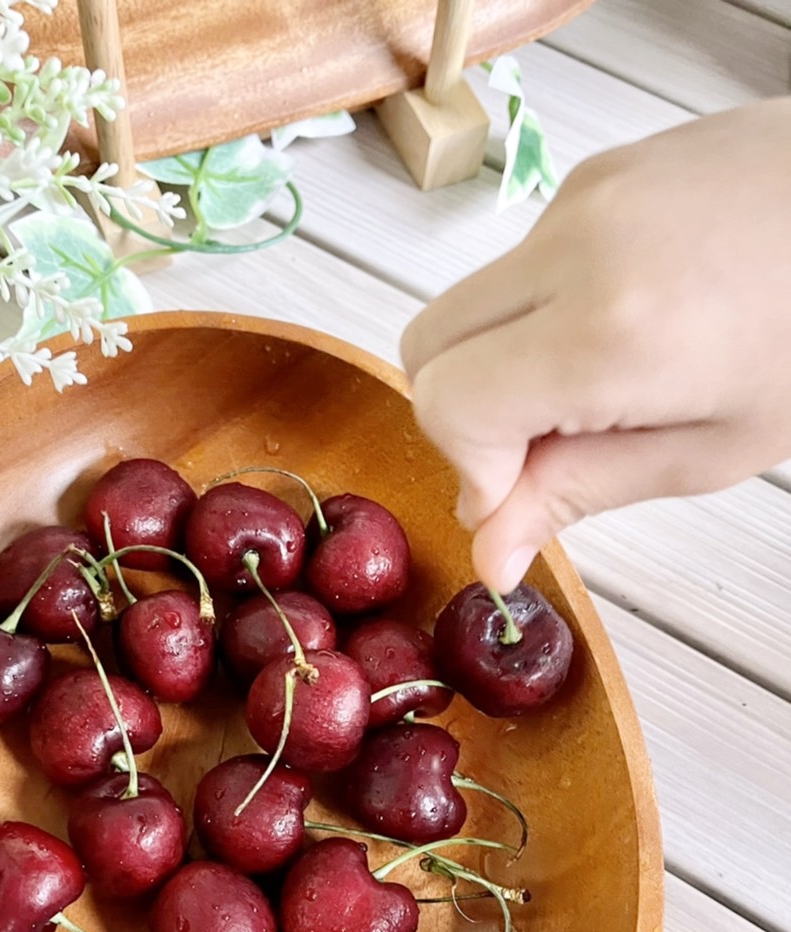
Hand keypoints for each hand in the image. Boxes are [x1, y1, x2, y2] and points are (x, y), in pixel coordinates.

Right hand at [401, 98, 790, 592]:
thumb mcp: (712, 447)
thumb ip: (580, 492)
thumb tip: (490, 553)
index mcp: (609, 334)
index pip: (447, 403)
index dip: (470, 467)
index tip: (520, 496)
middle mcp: (576, 247)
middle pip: (425, 347)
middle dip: (463, 415)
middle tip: (543, 449)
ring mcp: (581, 197)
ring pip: (470, 305)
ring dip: (504, 362)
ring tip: (603, 384)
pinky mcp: (594, 173)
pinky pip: (520, 264)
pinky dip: (541, 314)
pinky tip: (627, 323)